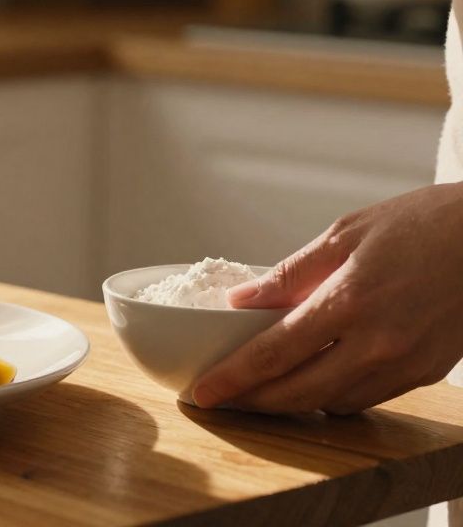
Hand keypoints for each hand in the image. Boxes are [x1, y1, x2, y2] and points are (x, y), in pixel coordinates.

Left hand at [192, 184, 462, 413]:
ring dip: (291, 404)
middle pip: (298, 392)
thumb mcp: (345, 233)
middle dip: (253, 403)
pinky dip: (333, 396)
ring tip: (259, 393)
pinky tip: (313, 382)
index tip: (202, 391)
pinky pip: (367, 398)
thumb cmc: (424, 225)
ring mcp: (407, 363)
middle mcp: (378, 342)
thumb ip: (290, 274)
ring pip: (333, 403)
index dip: (234, 379)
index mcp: (350, 301)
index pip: (275, 353)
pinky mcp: (428, 372)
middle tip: (221, 400)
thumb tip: (240, 302)